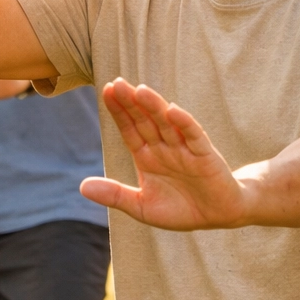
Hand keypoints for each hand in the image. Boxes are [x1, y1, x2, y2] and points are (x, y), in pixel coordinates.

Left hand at [79, 78, 246, 229]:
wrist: (217, 216)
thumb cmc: (181, 210)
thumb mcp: (142, 207)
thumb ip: (115, 195)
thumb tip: (82, 186)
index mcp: (148, 156)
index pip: (130, 129)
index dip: (119, 112)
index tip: (106, 92)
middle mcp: (165, 147)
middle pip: (146, 120)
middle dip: (132, 103)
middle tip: (117, 83)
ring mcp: (185, 149)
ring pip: (167, 123)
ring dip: (155, 107)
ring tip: (140, 90)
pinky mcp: (205, 155)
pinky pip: (193, 136)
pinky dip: (184, 123)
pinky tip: (173, 111)